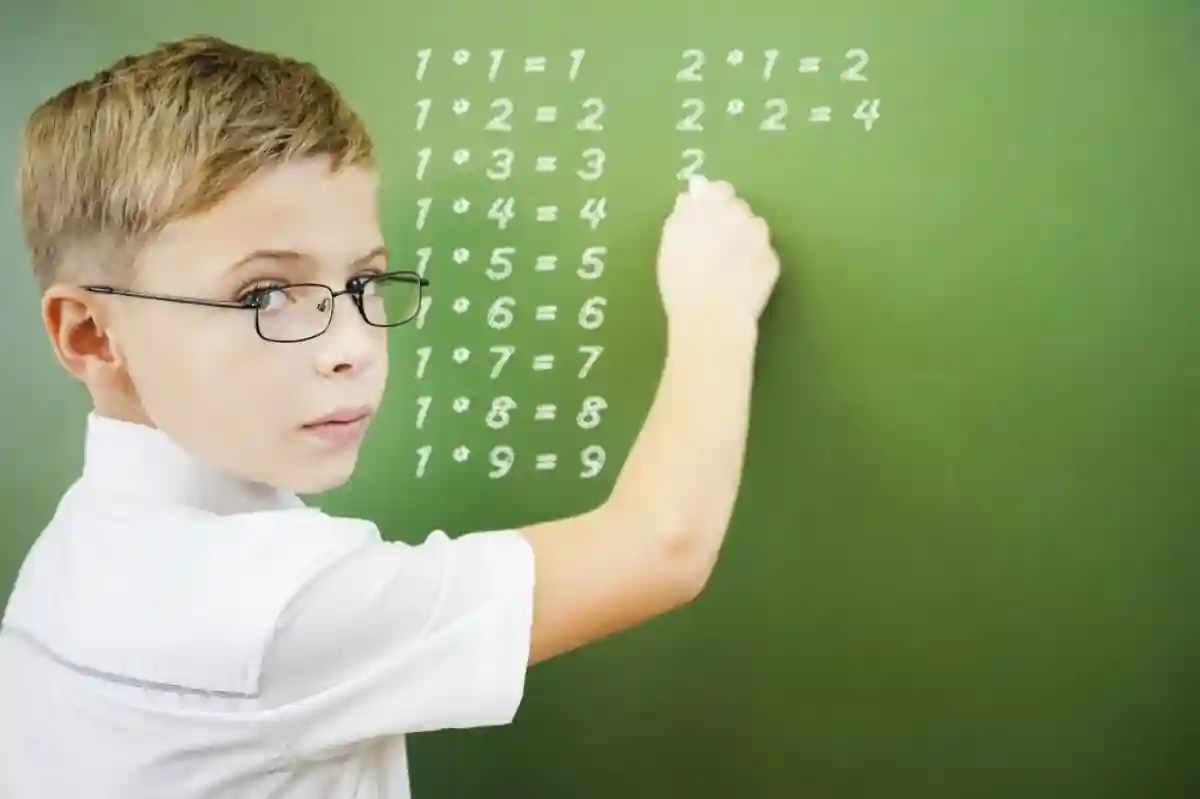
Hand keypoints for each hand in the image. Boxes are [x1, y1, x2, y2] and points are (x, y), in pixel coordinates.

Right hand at [655, 177, 779, 327]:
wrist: (711, 316)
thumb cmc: (682, 279)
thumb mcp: (671, 242)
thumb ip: (683, 213)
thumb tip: (692, 198)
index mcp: (714, 205)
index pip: (720, 190)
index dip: (714, 203)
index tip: (707, 219)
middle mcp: (741, 215)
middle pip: (739, 209)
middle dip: (730, 222)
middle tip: (715, 248)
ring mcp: (761, 238)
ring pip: (754, 231)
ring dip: (745, 241)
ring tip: (728, 267)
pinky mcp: (773, 261)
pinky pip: (763, 256)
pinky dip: (754, 264)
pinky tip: (740, 282)